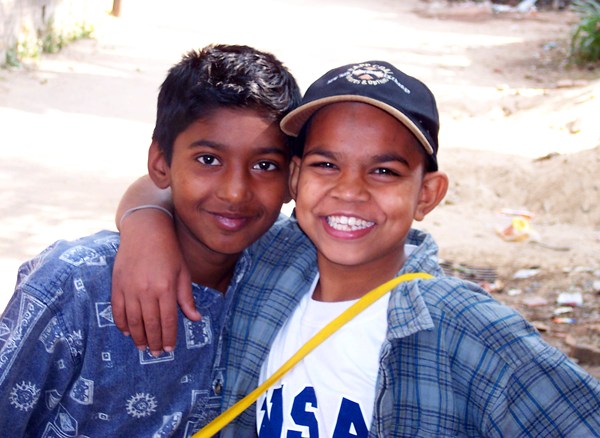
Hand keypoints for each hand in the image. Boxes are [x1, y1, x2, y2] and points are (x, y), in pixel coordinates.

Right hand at [111, 210, 199, 353]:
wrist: (145, 231)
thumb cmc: (169, 252)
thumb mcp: (183, 273)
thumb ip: (187, 297)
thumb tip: (195, 318)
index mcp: (165, 288)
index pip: (167, 321)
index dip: (169, 337)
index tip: (170, 348)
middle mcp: (146, 291)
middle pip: (149, 324)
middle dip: (154, 341)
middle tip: (156, 353)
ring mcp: (129, 288)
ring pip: (132, 321)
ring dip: (137, 336)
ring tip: (142, 347)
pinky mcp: (117, 284)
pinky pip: (117, 310)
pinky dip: (122, 323)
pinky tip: (127, 331)